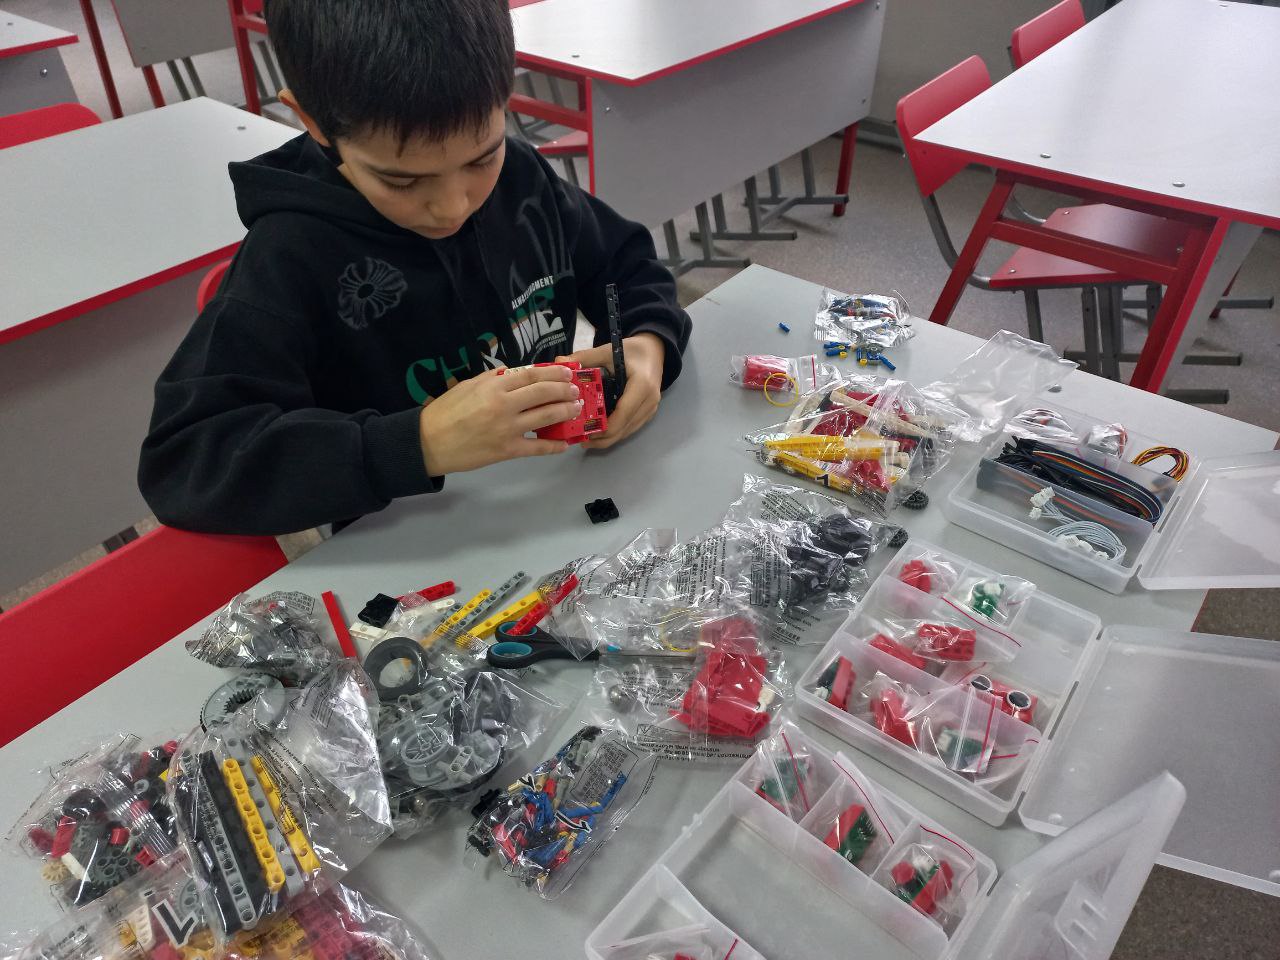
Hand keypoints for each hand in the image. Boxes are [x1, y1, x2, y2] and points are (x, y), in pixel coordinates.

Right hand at [418, 365, 581, 474]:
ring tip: (576, 409)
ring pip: (546, 417)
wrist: (428, 443)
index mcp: (493, 386)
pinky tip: (564, 444)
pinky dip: (553, 446)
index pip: (531, 375)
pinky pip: (536, 447)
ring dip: (565, 412)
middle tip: (575, 390)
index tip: (566, 373)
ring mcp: (507, 428)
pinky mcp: (507, 450)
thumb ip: (491, 378)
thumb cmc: (444, 412)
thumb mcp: (466, 386)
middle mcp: (504, 405)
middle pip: (543, 393)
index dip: (552, 373)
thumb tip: (514, 372)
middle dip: (564, 390)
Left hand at [557, 333, 664, 449]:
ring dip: (608, 438)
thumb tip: (558, 362)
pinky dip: (615, 433)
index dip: (604, 427)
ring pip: (628, 432)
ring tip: (586, 439)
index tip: (584, 432)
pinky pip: (631, 428)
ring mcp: (651, 409)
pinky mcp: (649, 413)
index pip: (622, 414)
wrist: (654, 351)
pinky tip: (600, 432)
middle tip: (580, 440)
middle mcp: (649, 401)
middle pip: (624, 428)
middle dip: (602, 438)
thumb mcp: (607, 351)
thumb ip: (584, 357)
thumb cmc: (631, 350)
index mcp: (641, 385)